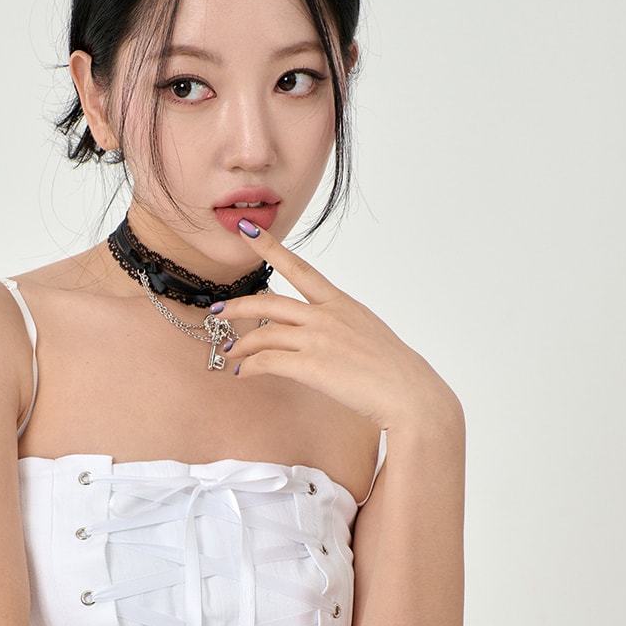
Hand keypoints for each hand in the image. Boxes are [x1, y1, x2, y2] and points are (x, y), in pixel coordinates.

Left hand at [219, 223, 459, 433]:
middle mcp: (327, 316)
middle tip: (216, 312)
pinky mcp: (312, 366)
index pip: (300, 268)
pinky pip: (268, 362)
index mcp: (341, 304)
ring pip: (264, 334)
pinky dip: (250, 367)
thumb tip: (316, 332)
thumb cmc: (392, 370)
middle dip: (237, 306)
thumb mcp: (366, 334)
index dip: (270, 247)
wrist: (409, 395)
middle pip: (270, 303)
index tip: (249, 230)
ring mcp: (319, 340)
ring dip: (241, 344)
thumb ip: (338, 326)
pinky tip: (244, 373)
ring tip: (229, 353)